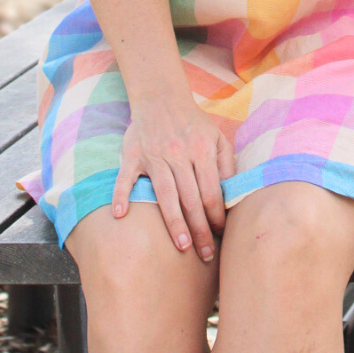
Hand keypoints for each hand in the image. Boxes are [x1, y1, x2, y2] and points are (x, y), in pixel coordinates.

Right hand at [112, 94, 236, 262]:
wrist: (161, 97)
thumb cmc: (193, 124)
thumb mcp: (217, 137)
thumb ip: (226, 164)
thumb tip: (232, 196)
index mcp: (202, 150)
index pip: (211, 191)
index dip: (216, 216)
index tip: (220, 234)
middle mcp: (179, 154)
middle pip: (191, 199)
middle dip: (200, 230)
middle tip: (205, 255)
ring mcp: (154, 155)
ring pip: (165, 194)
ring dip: (174, 223)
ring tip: (182, 247)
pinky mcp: (133, 155)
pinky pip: (126, 177)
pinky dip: (121, 195)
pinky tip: (121, 215)